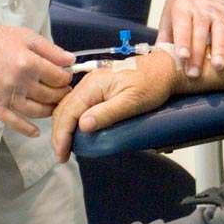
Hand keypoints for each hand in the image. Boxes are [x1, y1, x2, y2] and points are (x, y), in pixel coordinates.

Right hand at [0, 6, 75, 137]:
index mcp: (28, 63)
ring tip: (54, 105)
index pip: (58, 78)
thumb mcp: (27, 37)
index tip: (66, 77)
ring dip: (50, 110)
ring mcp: (6, 95)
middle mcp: (18, 82)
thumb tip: (71, 61)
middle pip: (50, 96)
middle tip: (64, 91)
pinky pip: (13, 122)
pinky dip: (26, 129)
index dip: (66, 78)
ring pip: (36, 111)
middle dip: (61, 94)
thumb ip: (51, 50)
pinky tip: (36, 132)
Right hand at [52, 51, 177, 161]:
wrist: (164, 68)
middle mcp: (88, 82)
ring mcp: (91, 83)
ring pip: (67, 106)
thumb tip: (83, 126)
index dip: (61, 135)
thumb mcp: (132, 102)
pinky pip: (76, 103)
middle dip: (59, 133)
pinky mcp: (97, 86)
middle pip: (63, 109)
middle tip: (62, 154)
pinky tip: (76, 129)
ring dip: (63, 126)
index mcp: (93, 85)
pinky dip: (71, 118)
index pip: (68, 112)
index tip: (62, 154)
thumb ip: (107, 113)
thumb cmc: (152, 84)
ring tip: (66, 145)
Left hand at [156, 0, 223, 77]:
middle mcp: (200, 8)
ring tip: (219, 66)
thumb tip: (158, 62)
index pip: (182, 26)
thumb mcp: (167, 17)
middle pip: (200, 32)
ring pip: (219, 29)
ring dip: (220, 48)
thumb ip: (163, 38)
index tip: (183, 57)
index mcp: (181, 8)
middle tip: (195, 73)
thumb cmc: (179, 4)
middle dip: (198, 54)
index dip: (182, 42)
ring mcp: (216, 9)